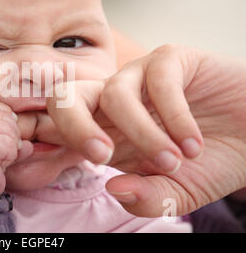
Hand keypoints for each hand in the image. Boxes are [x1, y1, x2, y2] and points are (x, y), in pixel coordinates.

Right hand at [0, 101, 32, 199]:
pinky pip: (7, 143)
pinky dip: (10, 154)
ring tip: (4, 158)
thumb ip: (8, 138)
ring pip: (6, 128)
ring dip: (12, 144)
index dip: (7, 118)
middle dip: (13, 131)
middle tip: (9, 149)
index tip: (8, 135)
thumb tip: (29, 142)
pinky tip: (2, 164)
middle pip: (2, 115)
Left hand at [47, 44, 245, 216]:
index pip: (59, 126)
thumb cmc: (212, 162)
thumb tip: (114, 189)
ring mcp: (140, 77)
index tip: (59, 159)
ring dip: (143, 133)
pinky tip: (194, 143)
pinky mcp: (171, 59)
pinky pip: (158, 80)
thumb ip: (146, 199)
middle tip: (101, 156)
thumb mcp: (177, 193)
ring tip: (175, 161)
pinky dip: (175, 117)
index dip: (46, 137)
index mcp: (106, 131)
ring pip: (114, 94)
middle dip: (72, 124)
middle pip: (66, 96)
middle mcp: (114, 101)